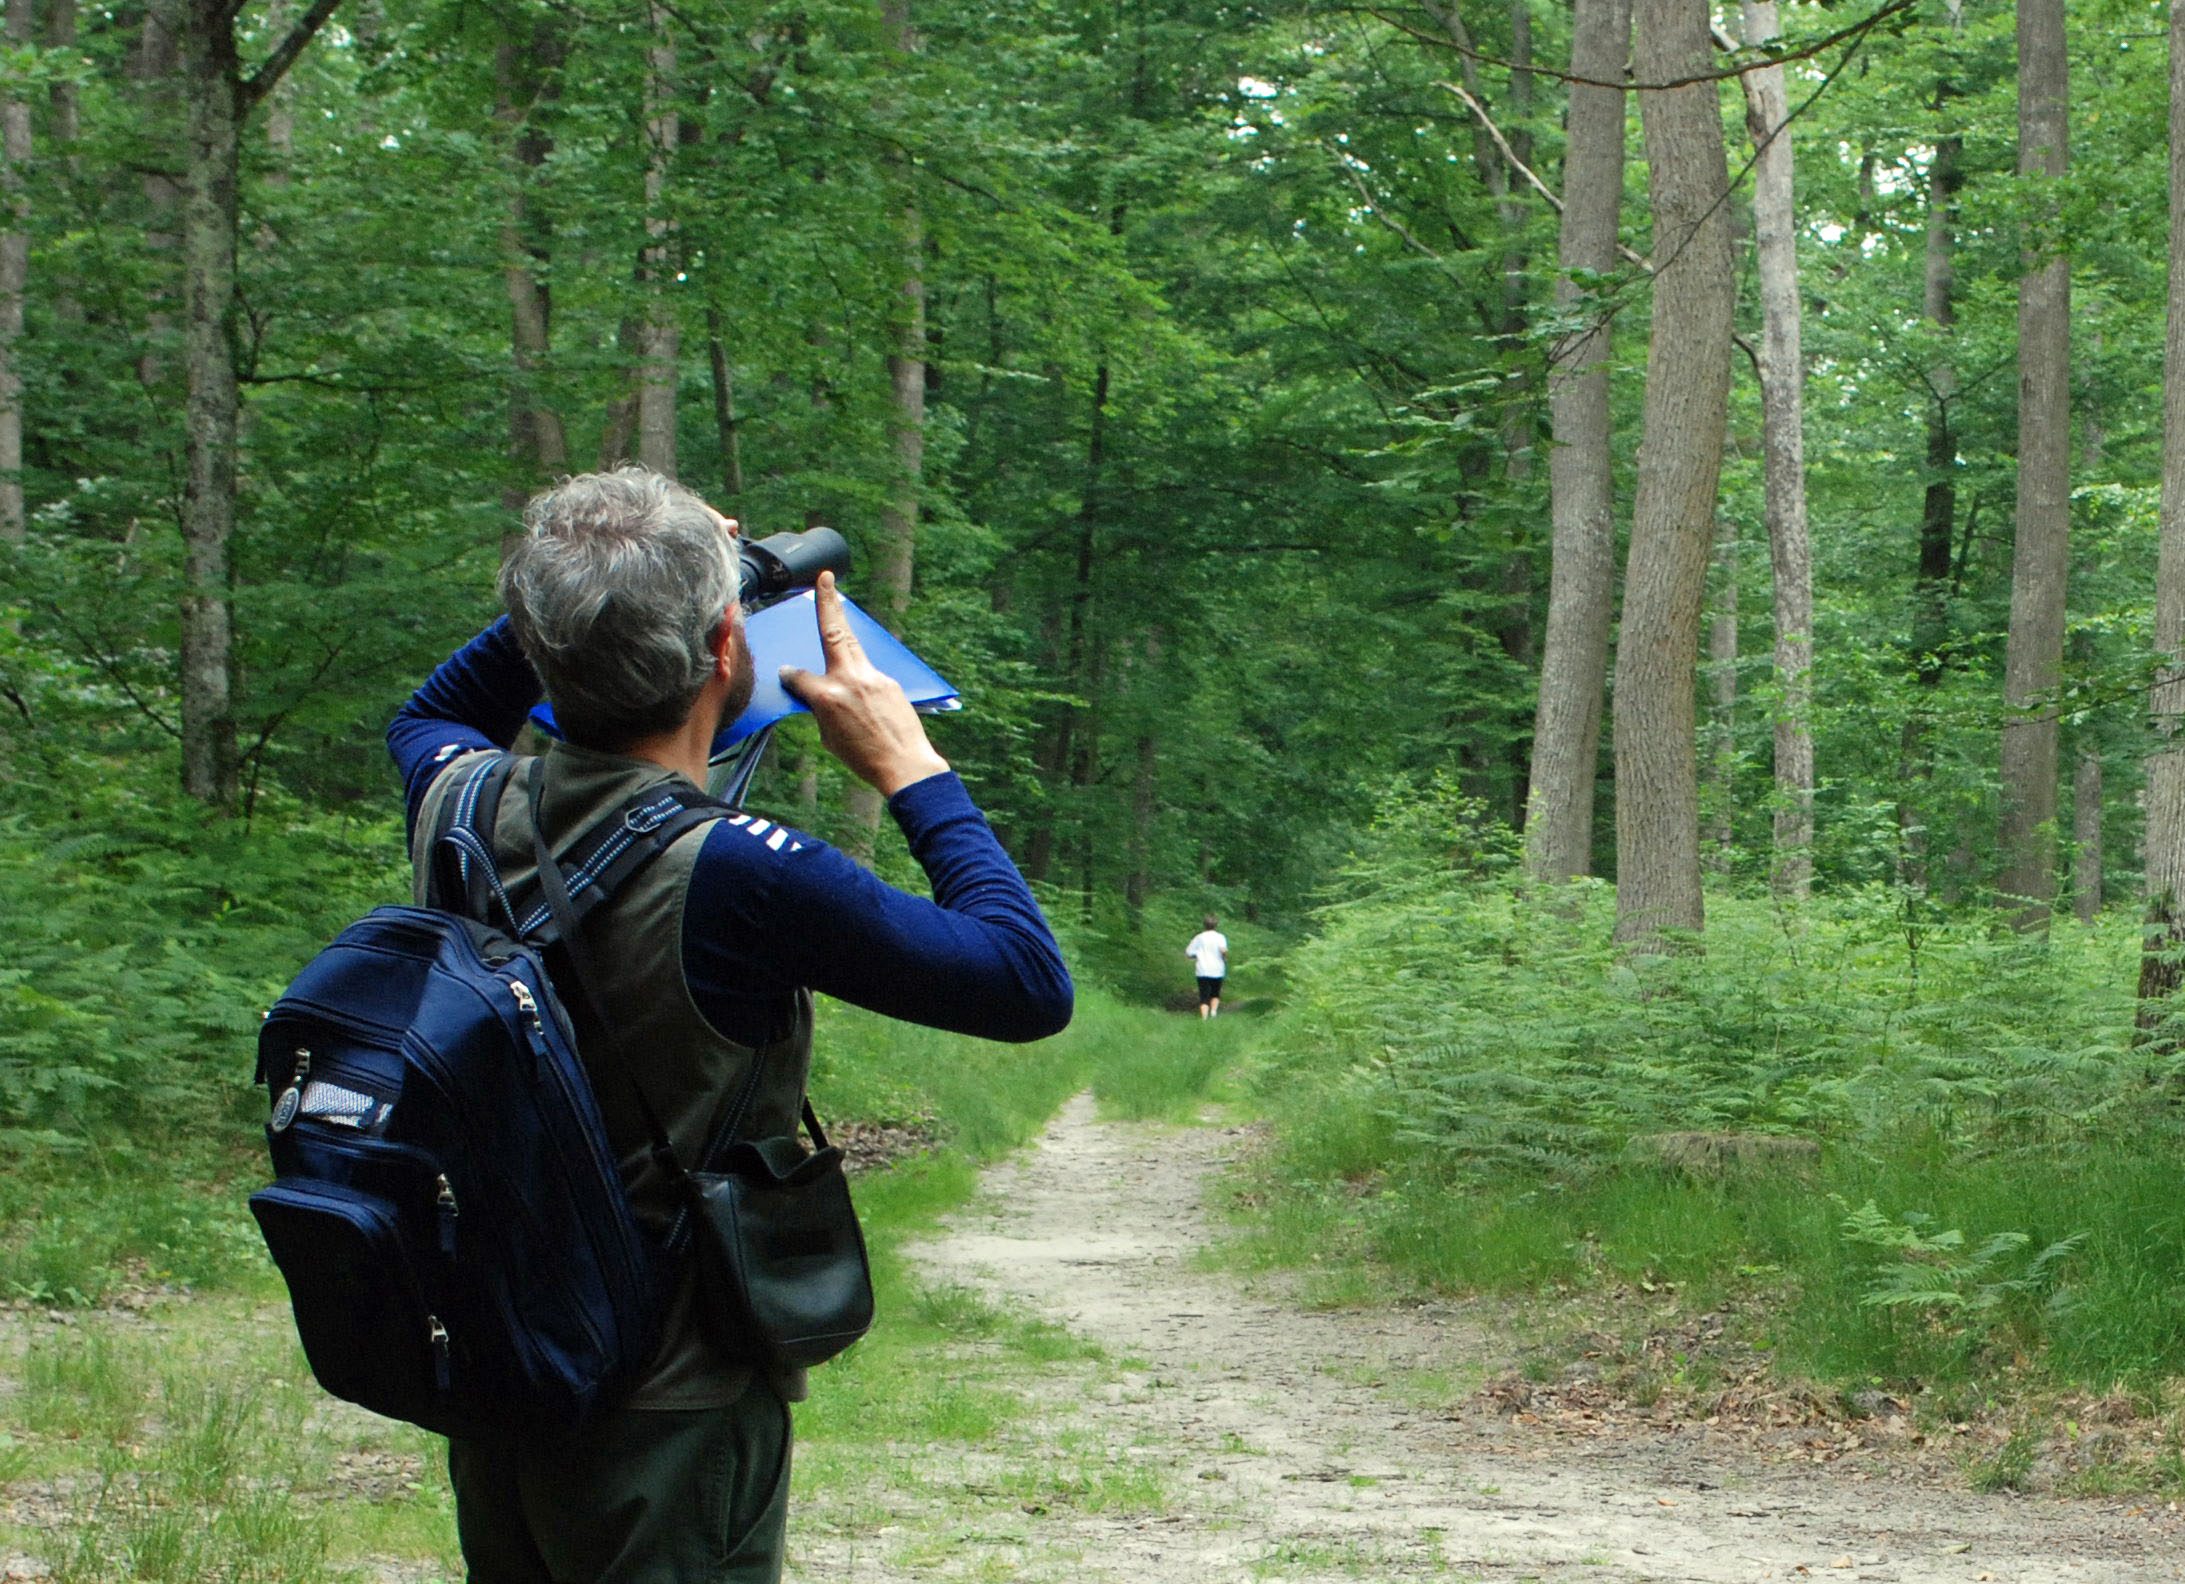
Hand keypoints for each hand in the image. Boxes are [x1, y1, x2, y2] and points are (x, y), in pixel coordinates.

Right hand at [778, 572, 950, 796]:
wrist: (905, 764)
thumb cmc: (864, 758)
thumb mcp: (829, 737)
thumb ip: (820, 708)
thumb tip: (817, 694)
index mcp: (827, 696)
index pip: (798, 676)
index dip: (790, 675)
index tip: (786, 673)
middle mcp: (849, 680)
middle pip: (834, 633)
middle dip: (828, 604)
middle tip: (825, 580)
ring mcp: (872, 678)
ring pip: (854, 647)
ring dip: (843, 630)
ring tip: (836, 605)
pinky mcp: (889, 682)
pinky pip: (868, 671)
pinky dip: (861, 674)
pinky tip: (863, 690)